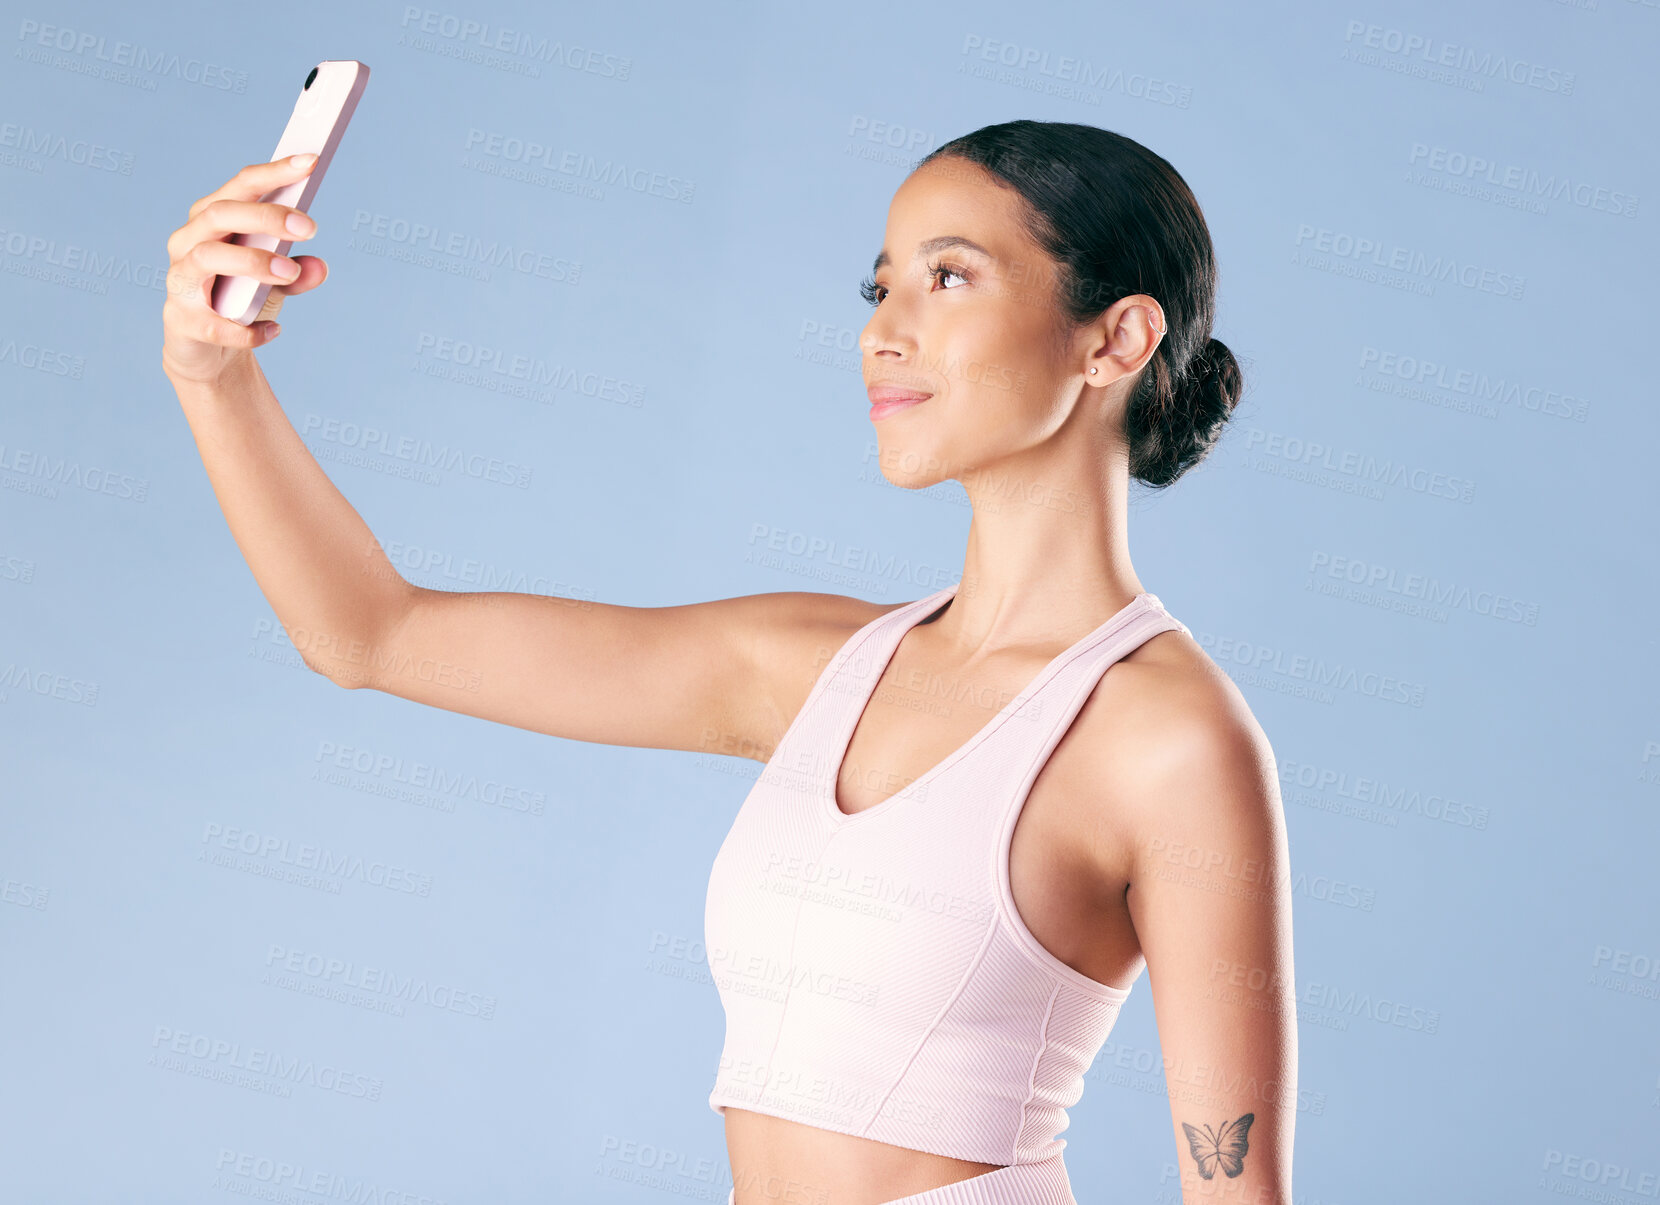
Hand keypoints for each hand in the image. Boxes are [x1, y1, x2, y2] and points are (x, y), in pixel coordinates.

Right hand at [161, 153, 329, 385]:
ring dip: (253, 261)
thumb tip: (319, 267)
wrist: (208, 350)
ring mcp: (180, 279)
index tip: (310, 162)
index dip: (275, 172)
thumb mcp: (276, 284)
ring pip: (208, 257)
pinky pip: (214, 322)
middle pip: (221, 213)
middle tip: (310, 228)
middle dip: (266, 216)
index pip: (241, 185)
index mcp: (212, 220)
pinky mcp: (182, 320)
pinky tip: (273, 329)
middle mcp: (189, 241)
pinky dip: (246, 328)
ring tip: (289, 272)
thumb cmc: (240, 300)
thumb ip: (297, 274)